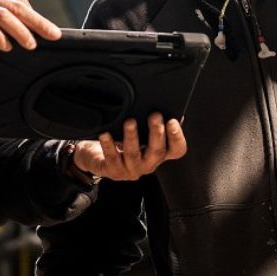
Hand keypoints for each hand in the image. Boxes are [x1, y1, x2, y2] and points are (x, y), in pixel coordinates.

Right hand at [0, 0, 60, 50]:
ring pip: (8, 17)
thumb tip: (9, 19)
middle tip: (54, 34)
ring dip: (23, 32)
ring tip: (32, 44)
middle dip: (39, 21)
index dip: (31, 13)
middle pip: (18, 6)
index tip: (40, 25)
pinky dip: (1, 39)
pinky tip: (6, 47)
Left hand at [72, 115, 186, 180]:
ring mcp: (131, 169)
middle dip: (157, 133)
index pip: (176, 150)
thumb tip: (162, 104)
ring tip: (130, 122)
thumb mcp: (139, 130)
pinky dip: (109, 145)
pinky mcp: (114, 171)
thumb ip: (151, 121)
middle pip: (158, 152)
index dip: (177, 137)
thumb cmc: (121, 139)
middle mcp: (148, 163)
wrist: (98, 156)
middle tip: (154, 116)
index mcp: (158, 153)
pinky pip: (112, 158)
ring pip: (134, 154)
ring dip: (132, 137)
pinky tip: (106, 134)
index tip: (172, 121)